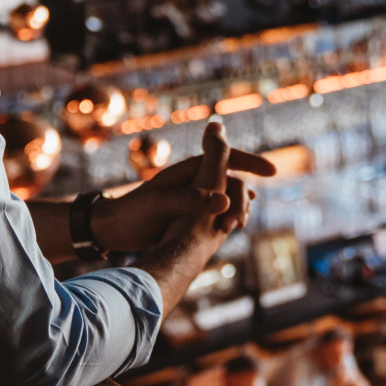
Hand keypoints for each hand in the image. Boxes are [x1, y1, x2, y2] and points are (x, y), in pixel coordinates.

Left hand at [93, 120, 273, 252]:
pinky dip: (229, 215)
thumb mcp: (161, 205)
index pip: (226, 157)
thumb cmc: (133, 213)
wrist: (112, 229)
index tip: (272, 171)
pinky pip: (218, 209)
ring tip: (239, 224)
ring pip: (226, 195)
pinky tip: (233, 226)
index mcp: (189, 169)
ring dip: (237, 207)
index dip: (251, 162)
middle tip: (244, 216)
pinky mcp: (190, 212)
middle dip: (243, 195)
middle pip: (230, 178)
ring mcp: (193, 195)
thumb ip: (192, 200)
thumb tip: (225, 200)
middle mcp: (193, 179)